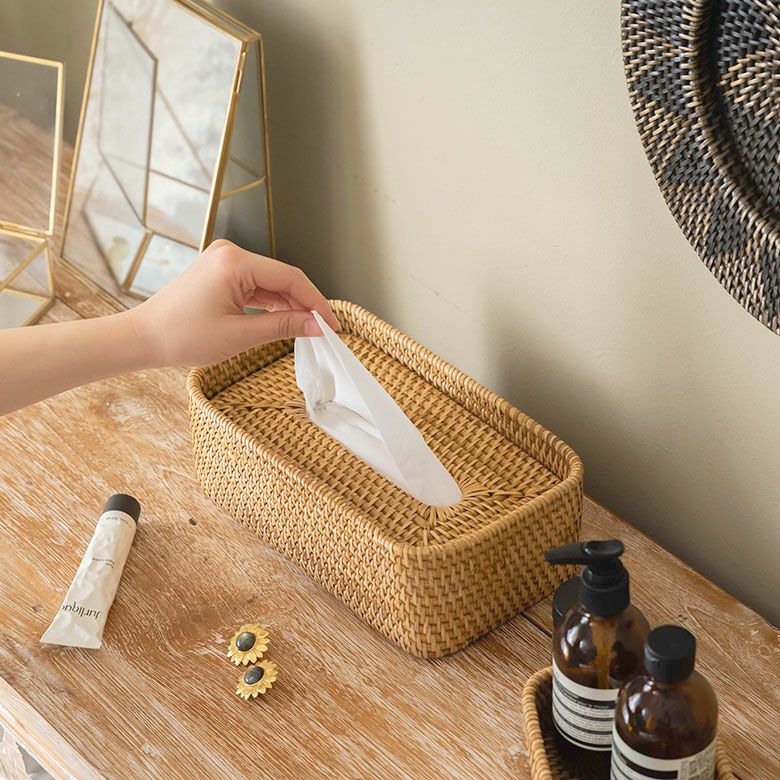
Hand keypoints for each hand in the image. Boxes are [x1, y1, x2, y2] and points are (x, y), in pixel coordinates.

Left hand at [129, 240, 340, 366]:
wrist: (143, 338)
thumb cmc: (182, 336)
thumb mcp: (240, 336)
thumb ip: (283, 327)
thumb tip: (316, 326)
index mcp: (234, 262)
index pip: (290, 277)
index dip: (316, 302)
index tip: (333, 324)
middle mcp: (230, 253)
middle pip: (282, 277)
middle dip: (305, 304)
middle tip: (325, 330)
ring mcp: (224, 261)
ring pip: (270, 283)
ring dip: (289, 305)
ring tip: (308, 329)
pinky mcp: (220, 272)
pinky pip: (256, 286)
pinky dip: (271, 304)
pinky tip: (286, 321)